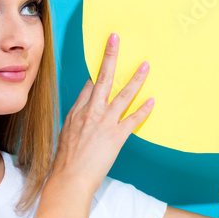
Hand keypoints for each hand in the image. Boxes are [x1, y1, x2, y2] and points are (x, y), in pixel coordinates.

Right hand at [51, 32, 153, 195]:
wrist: (69, 179)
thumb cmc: (65, 163)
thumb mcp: (66, 137)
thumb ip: (76, 123)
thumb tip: (82, 118)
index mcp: (76, 112)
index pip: (89, 86)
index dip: (97, 71)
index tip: (104, 60)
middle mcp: (90, 112)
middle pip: (102, 78)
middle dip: (110, 56)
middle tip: (116, 38)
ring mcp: (104, 123)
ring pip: (122, 94)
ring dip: (136, 79)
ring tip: (146, 65)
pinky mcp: (116, 136)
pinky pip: (133, 119)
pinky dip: (144, 110)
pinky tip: (152, 101)